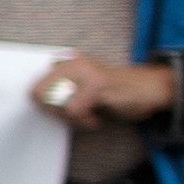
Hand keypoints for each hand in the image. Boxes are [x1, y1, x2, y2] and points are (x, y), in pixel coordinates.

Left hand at [30, 53, 174, 126]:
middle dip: (55, 111)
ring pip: (57, 103)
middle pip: (40, 95)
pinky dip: (84, 121)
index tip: (60, 111)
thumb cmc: (115, 92)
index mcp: (66, 62)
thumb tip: (34, 99)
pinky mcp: (98, 84)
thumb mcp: (82, 88)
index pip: (34, 86)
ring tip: (89, 116)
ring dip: (71, 118)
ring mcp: (86, 71)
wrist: (150, 88)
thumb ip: (59, 90)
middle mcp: (73, 62)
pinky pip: (75, 110)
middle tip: (75, 115)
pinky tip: (96, 118)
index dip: (43, 105)